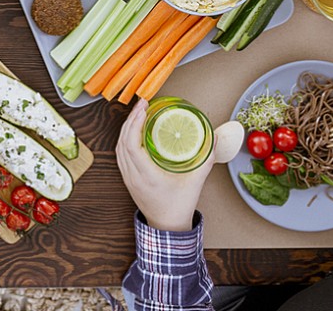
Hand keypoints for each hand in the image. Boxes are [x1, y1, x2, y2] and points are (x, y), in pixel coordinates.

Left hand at [116, 99, 212, 231]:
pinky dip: (124, 140)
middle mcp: (134, 177)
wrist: (167, 227)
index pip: (132, 146)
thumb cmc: (179, 207)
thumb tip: (214, 138)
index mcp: (147, 177)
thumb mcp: (196, 182)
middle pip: (123, 143)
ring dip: (126, 129)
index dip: (134, 124)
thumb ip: (206, 160)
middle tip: (141, 105)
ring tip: (137, 114)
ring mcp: (128, 179)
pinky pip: (120, 155)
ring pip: (119, 148)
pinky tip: (132, 131)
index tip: (142, 109)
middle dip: (130, 120)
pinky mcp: (127, 180)